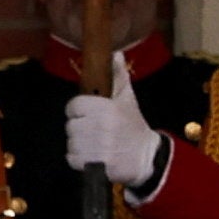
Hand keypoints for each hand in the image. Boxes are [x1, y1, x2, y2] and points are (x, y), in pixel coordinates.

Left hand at [65, 58, 166, 195]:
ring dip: (81, 145)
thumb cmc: (134, 127)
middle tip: (98, 132)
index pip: (73, 106)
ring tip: (98, 145)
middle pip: (71, 125)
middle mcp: (100, 126)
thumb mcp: (128, 100)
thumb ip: (119, 76)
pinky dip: (80, 160)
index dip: (81, 111)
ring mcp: (97, 146)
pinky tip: (95, 156)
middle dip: (82, 129)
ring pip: (71, 141)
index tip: (92, 117)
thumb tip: (116, 54)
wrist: (147, 158)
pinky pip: (72, 158)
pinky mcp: (94, 164)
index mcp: (105, 108)